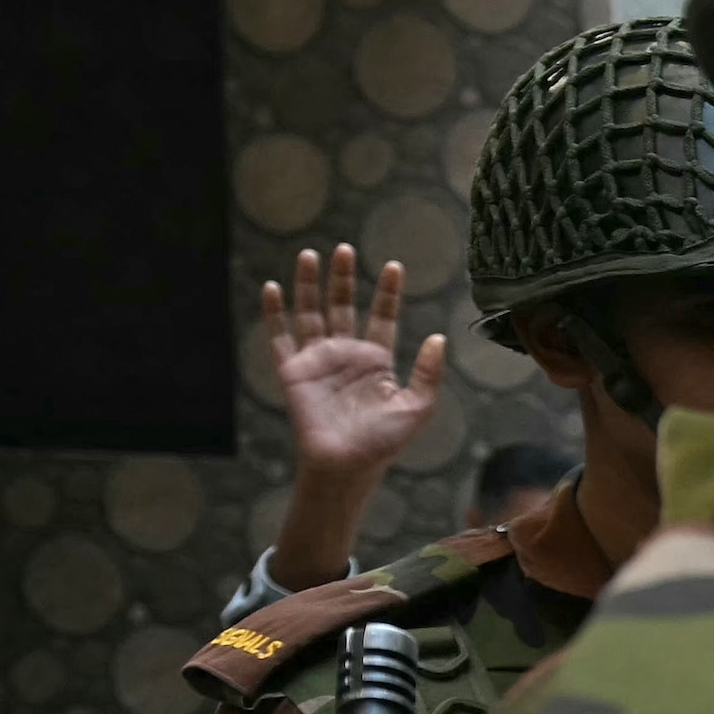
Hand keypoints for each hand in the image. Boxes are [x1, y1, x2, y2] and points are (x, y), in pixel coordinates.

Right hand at [260, 245, 448, 582]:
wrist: (347, 465)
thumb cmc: (383, 442)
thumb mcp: (417, 407)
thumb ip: (429, 373)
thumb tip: (440, 338)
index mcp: (377, 360)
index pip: (382, 316)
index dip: (387, 292)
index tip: (394, 265)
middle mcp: (346, 354)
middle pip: (343, 305)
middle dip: (344, 277)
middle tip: (343, 248)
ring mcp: (318, 360)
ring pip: (311, 312)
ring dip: (308, 284)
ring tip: (310, 254)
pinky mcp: (293, 371)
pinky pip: (280, 337)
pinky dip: (275, 313)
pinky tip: (273, 288)